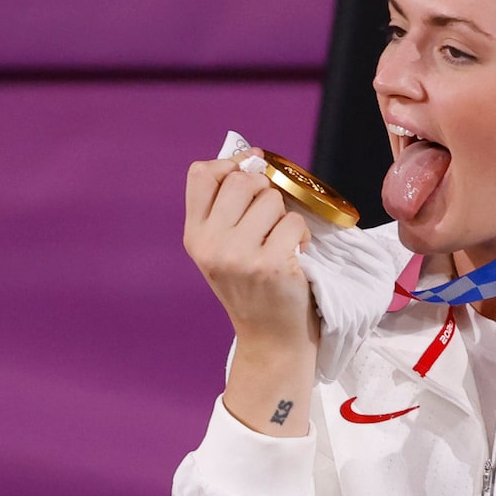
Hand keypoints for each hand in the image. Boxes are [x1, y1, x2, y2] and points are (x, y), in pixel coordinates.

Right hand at [184, 157, 316, 435]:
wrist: (270, 337)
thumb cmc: (253, 287)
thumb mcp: (223, 248)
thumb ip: (227, 207)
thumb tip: (251, 158)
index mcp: (194, 235)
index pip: (201, 174)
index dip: (231, 163)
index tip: (252, 167)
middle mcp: (210, 245)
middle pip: (242, 181)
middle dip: (265, 191)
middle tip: (271, 219)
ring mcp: (238, 255)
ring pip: (272, 199)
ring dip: (284, 216)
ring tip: (279, 243)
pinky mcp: (269, 264)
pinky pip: (294, 222)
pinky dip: (301, 236)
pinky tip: (293, 256)